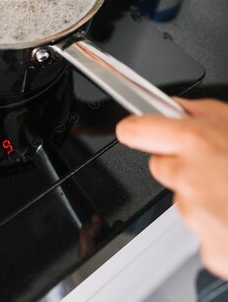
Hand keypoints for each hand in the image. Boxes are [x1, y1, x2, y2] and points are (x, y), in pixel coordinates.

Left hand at [116, 98, 227, 278]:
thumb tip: (176, 107)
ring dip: (203, 197)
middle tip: (216, 167)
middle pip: (161, 167)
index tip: (135, 129)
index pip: (136, 130)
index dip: (136, 129)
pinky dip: (219, 227)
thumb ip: (203, 112)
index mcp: (196, 142)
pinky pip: (202, 232)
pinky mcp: (210, 248)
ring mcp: (197, 216)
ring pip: (184, 200)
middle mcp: (190, 178)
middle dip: (181, 166)